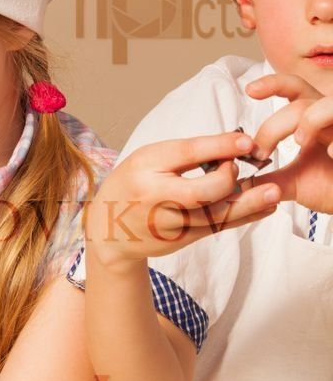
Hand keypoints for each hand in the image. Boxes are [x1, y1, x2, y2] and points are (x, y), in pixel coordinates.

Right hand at [85, 131, 280, 271]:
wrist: (108, 231)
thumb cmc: (133, 185)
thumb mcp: (148, 160)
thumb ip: (186, 154)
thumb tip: (234, 145)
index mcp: (144, 168)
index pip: (185, 154)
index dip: (220, 147)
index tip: (246, 141)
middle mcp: (154, 197)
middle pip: (201, 191)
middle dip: (229, 178)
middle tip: (241, 167)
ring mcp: (167, 223)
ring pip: (214, 215)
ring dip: (247, 203)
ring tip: (272, 192)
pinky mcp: (180, 239)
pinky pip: (217, 227)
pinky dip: (243, 217)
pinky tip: (263, 208)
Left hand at [247, 73, 332, 213]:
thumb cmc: (332, 186)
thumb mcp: (293, 182)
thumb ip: (265, 179)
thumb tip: (233, 182)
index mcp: (315, 117)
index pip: (294, 89)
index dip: (273, 84)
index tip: (250, 90)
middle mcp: (332, 117)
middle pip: (301, 103)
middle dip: (274, 127)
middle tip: (260, 152)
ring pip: (327, 107)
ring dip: (310, 123)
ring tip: (301, 144)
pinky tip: (332, 156)